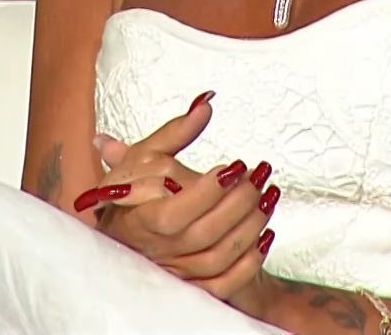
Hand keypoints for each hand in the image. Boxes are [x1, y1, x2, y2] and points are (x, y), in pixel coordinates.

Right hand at [86, 94, 277, 293]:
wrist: (122, 237)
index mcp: (140, 219)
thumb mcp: (145, 157)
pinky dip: (250, 261)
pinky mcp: (194, 286)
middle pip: (205, 234)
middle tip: (259, 177)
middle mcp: (158, 251)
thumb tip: (206, 104)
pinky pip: (226, 283)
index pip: (174, 213)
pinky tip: (266, 234)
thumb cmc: (132, 194)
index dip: (207, 192)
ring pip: (220, 258)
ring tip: (268, 196)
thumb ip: (176, 132)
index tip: (232, 166)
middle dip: (239, 203)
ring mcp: (178, 272)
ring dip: (251, 226)